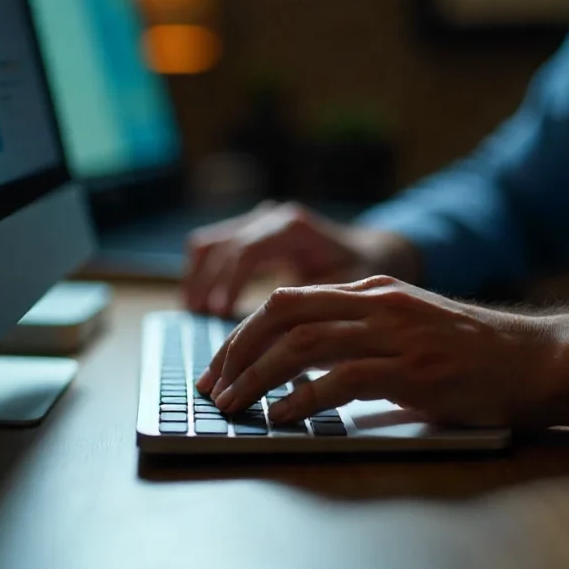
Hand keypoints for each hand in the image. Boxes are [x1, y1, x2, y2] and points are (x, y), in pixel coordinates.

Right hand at [183, 202, 417, 316]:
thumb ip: (313, 311)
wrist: (372, 253)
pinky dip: (200, 277)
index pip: (248, 251)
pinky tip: (201, 309)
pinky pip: (209, 250)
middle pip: (221, 248)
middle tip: (203, 330)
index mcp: (294, 228)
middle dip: (207, 290)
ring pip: (207, 246)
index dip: (230, 283)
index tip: (218, 314)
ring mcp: (254, 223)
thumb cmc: (364, 276)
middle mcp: (270, 218)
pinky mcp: (246, 234)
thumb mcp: (347, 292)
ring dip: (197, 284)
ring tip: (196, 322)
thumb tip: (278, 350)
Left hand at [196, 276, 568, 429]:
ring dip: (258, 378)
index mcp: (370, 289)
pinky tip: (283, 416)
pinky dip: (302, 398)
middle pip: (284, 316)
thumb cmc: (468, 351)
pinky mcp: (412, 369)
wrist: (534, 358)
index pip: (288, 303)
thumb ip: (357, 337)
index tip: (221, 366)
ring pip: (303, 345)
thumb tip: (298, 371)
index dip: (244, 333)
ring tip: (234, 406)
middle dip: (238, 351)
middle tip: (214, 387)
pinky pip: (341, 379)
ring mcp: (394, 333)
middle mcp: (376, 302)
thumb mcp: (406, 327)